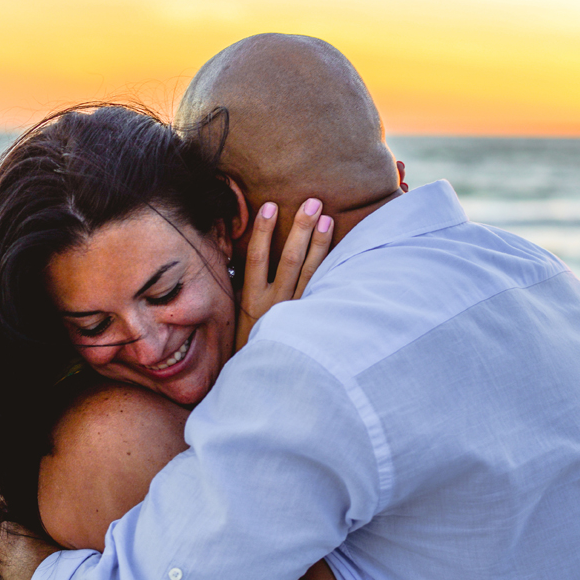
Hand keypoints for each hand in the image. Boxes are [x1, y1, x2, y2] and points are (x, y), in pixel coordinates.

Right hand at [236, 198, 332, 350]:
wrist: (264, 378)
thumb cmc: (248, 343)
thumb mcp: (239, 316)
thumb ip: (243, 288)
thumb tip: (244, 258)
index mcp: (252, 301)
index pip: (257, 259)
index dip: (263, 232)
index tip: (269, 206)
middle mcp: (275, 305)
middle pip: (290, 260)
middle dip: (300, 229)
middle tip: (312, 202)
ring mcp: (296, 312)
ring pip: (311, 273)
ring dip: (319, 244)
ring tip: (327, 218)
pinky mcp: (313, 319)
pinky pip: (323, 290)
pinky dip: (332, 270)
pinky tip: (340, 252)